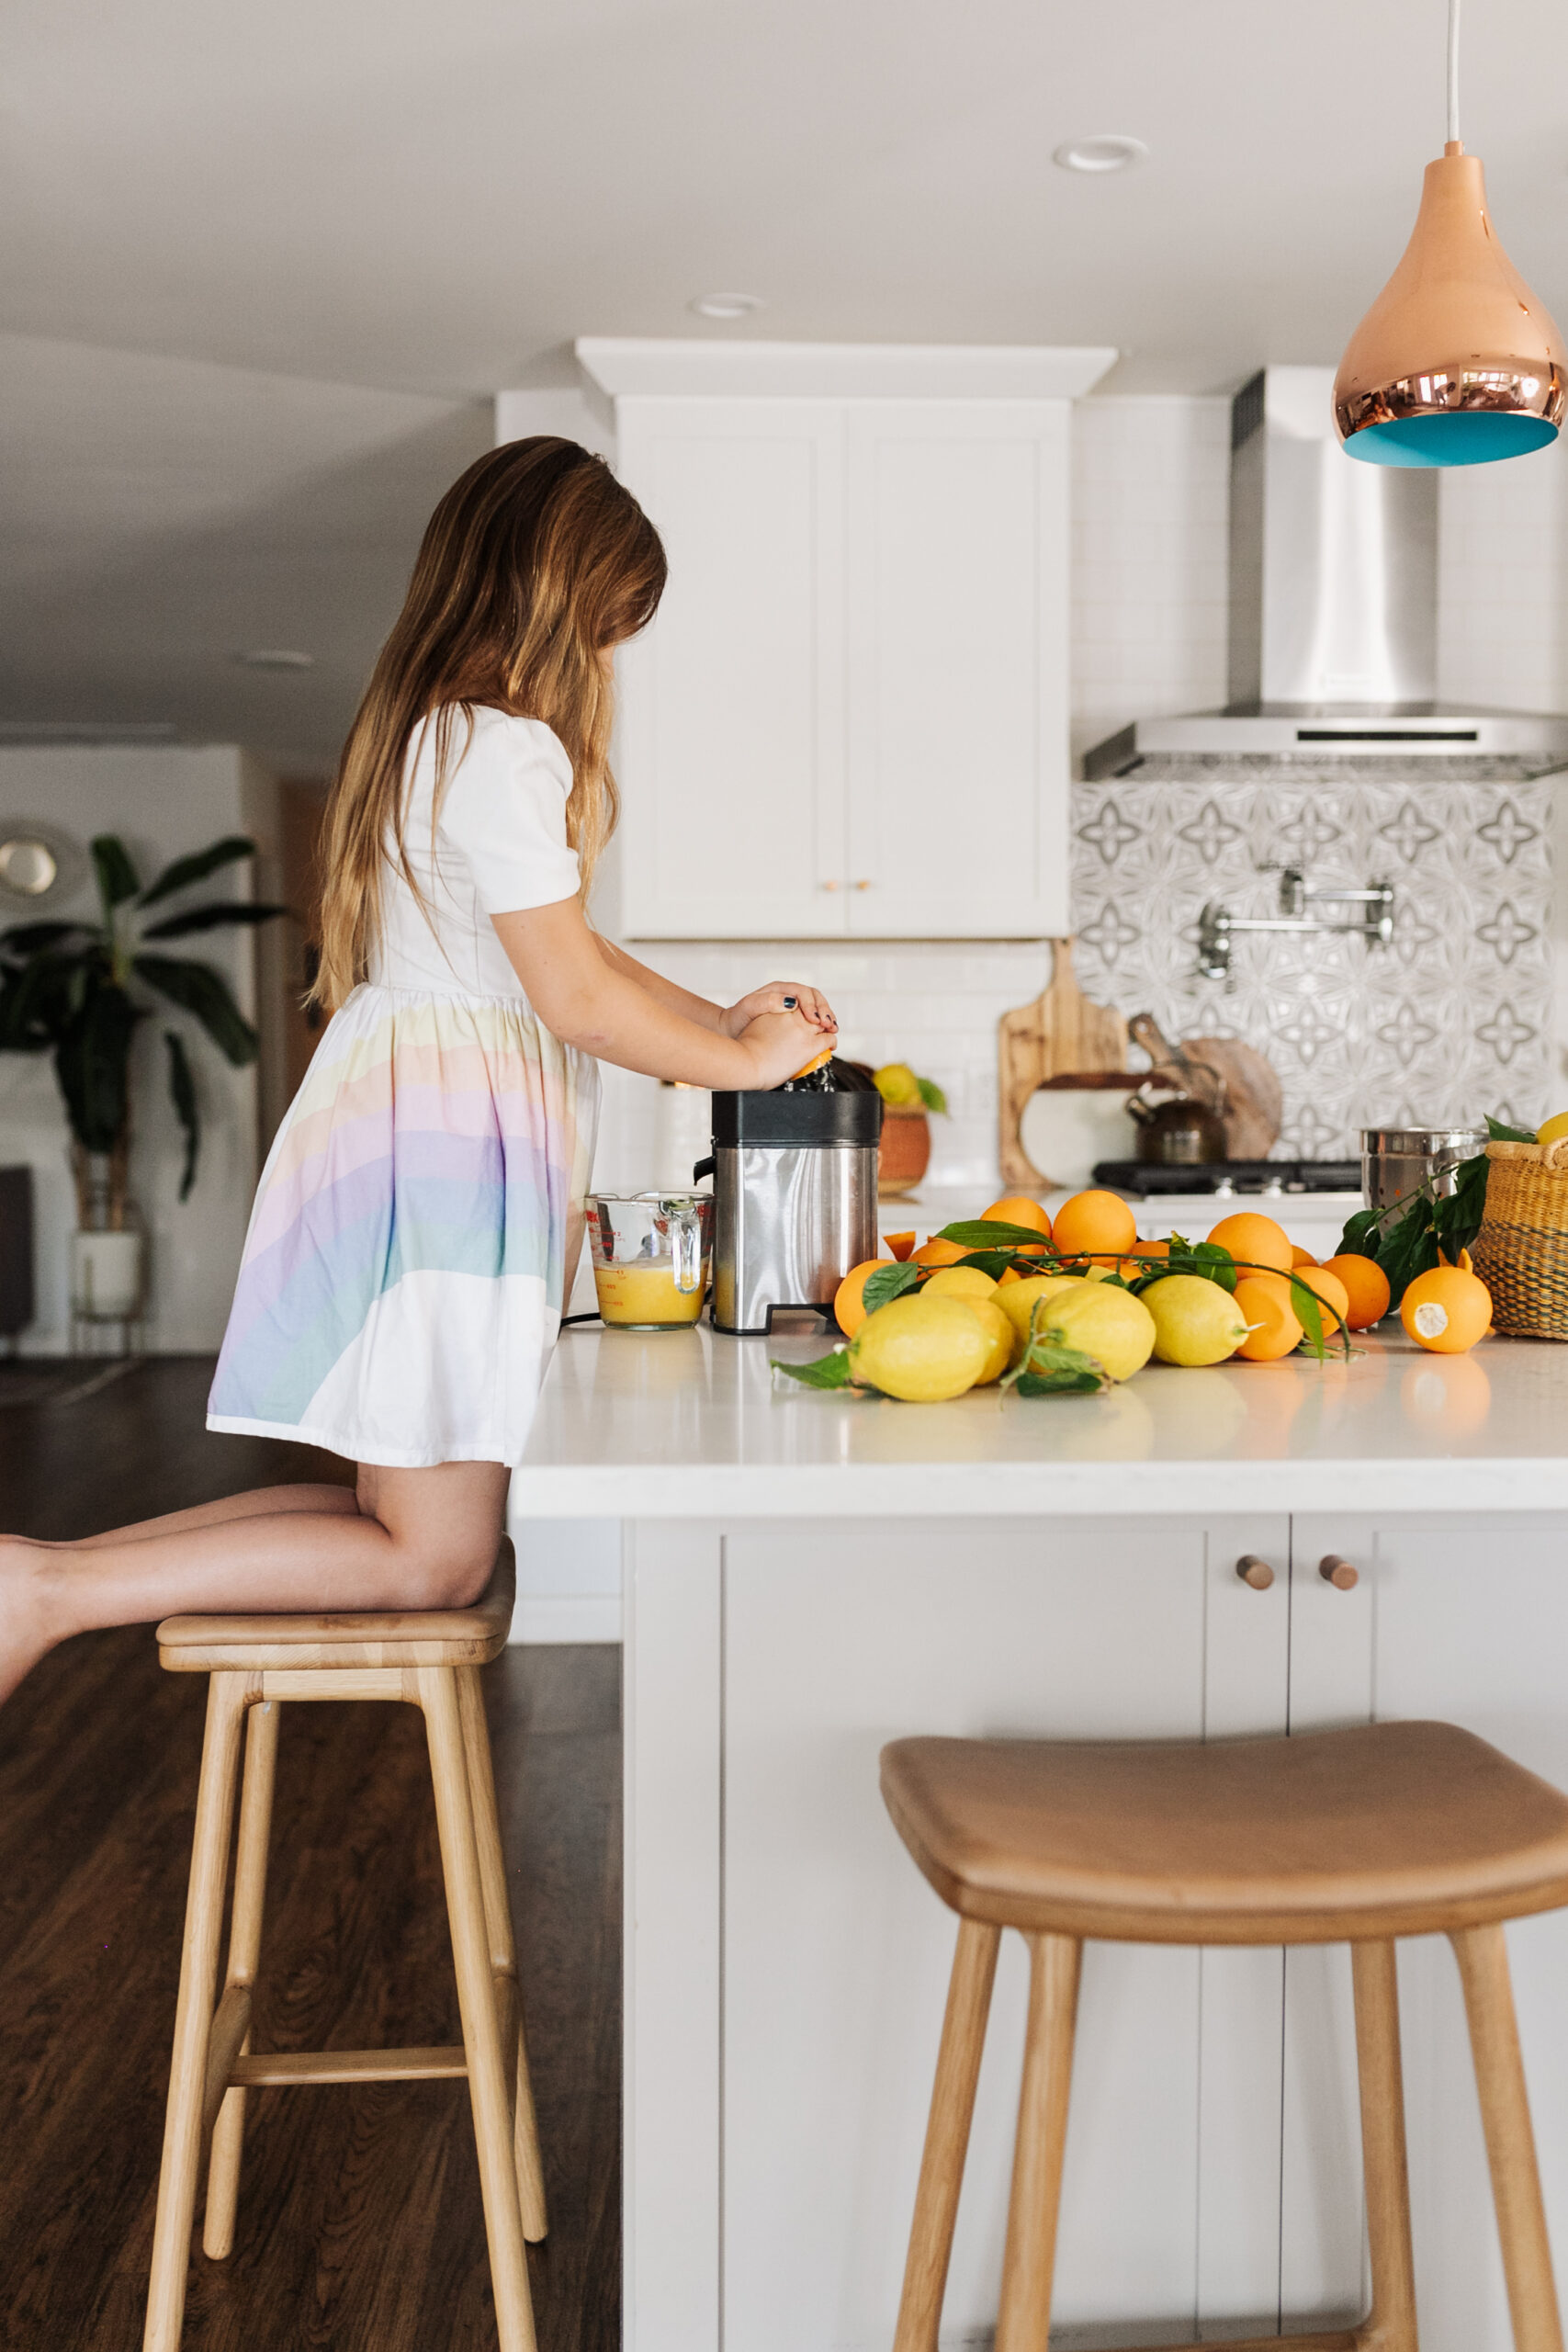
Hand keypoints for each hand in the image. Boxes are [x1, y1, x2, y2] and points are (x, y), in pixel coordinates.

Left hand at [721, 981, 836, 1039]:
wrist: (731, 1031)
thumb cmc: (738, 1019)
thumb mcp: (748, 1008)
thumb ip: (767, 1001)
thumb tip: (791, 1002)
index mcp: (779, 989)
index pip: (803, 992)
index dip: (812, 1005)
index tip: (815, 1020)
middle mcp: (788, 995)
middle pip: (815, 998)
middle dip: (825, 1011)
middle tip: (829, 1025)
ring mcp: (793, 1008)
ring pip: (817, 1008)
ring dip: (827, 1018)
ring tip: (833, 1030)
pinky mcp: (795, 1021)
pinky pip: (812, 1020)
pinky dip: (821, 1027)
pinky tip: (825, 1037)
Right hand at [735, 1008, 830, 1090]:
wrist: (747, 1063)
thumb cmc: (744, 1051)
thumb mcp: (755, 1026)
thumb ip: (767, 1023)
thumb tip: (771, 1031)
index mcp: (777, 1007)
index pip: (799, 1000)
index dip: (806, 1007)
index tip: (808, 1014)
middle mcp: (792, 1015)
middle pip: (813, 1009)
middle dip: (821, 1014)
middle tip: (825, 1023)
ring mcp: (802, 1029)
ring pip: (824, 1022)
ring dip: (829, 1026)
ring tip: (830, 1031)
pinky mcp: (810, 1045)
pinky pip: (829, 1038)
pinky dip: (832, 1040)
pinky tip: (831, 1045)